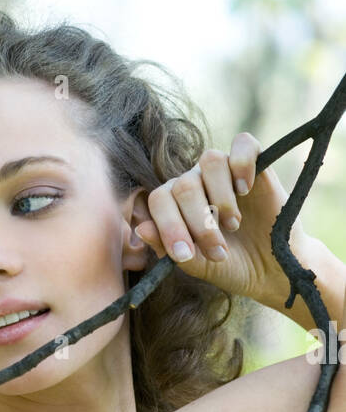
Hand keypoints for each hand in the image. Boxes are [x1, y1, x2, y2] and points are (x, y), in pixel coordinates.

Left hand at [133, 132, 309, 304]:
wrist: (270, 267)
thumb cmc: (229, 265)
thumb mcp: (197, 265)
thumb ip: (170, 248)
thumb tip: (141, 228)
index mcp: (175, 203)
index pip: (159, 200)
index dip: (169, 226)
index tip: (185, 254)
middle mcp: (196, 181)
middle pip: (184, 185)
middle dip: (199, 223)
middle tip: (218, 251)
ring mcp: (224, 171)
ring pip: (210, 160)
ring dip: (221, 198)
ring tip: (233, 225)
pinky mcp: (255, 163)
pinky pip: (243, 144)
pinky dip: (243, 164)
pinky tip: (246, 191)